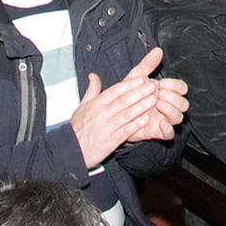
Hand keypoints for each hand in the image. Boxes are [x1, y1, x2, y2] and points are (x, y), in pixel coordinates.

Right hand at [68, 48, 177, 166]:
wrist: (71, 150)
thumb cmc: (78, 128)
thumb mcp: (81, 107)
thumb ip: (91, 91)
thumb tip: (93, 75)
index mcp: (95, 104)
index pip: (115, 91)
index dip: (130, 84)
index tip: (142, 78)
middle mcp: (101, 114)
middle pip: (123, 101)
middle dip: (139, 93)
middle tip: (153, 86)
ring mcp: (106, 127)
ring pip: (126, 114)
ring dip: (141, 106)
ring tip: (154, 100)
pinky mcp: (110, 141)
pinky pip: (125, 131)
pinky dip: (136, 124)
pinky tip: (146, 119)